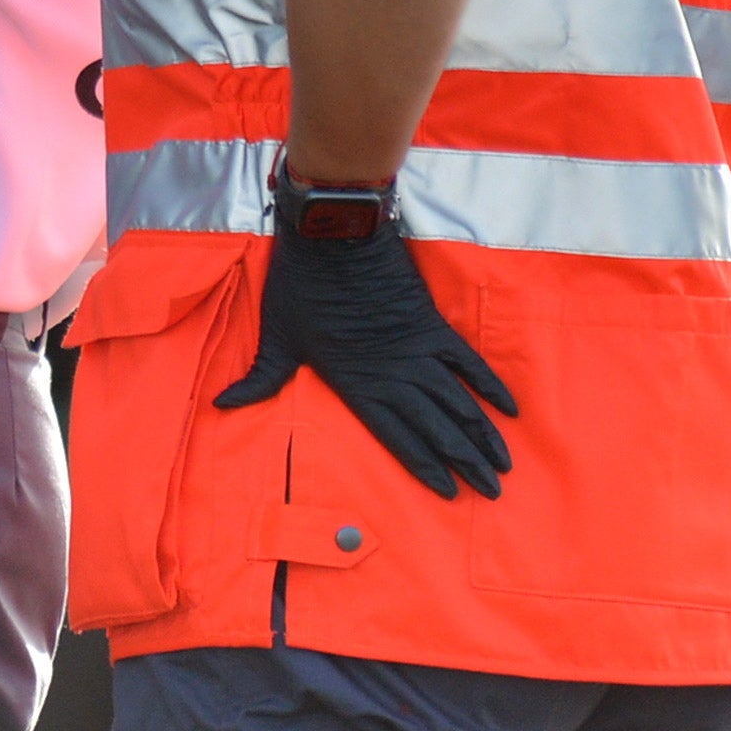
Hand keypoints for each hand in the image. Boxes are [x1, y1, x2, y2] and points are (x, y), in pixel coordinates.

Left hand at [216, 193, 518, 499]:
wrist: (331, 236)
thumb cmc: (299, 286)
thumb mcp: (275, 337)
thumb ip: (259, 379)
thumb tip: (221, 406)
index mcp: (356, 384)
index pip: (398, 437)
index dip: (425, 466)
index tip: (451, 493)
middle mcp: (393, 374)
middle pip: (437, 428)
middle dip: (466, 463)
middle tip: (493, 492)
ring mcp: (417, 350)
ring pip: (459, 402)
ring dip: (484, 434)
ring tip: (503, 464)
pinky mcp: (432, 324)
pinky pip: (469, 361)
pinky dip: (491, 385)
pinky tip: (509, 410)